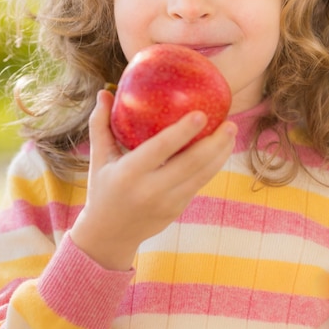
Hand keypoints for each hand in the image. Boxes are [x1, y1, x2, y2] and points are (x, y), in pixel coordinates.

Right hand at [70, 89, 236, 270]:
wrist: (108, 236)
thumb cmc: (102, 189)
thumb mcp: (97, 158)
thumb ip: (100, 124)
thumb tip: (104, 92)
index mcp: (129, 173)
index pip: (160, 149)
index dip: (182, 132)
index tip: (201, 114)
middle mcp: (150, 189)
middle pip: (191, 164)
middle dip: (214, 143)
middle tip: (229, 122)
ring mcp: (167, 202)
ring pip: (201, 176)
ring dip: (220, 154)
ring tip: (231, 132)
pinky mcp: (177, 209)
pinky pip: (199, 184)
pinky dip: (212, 166)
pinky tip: (220, 150)